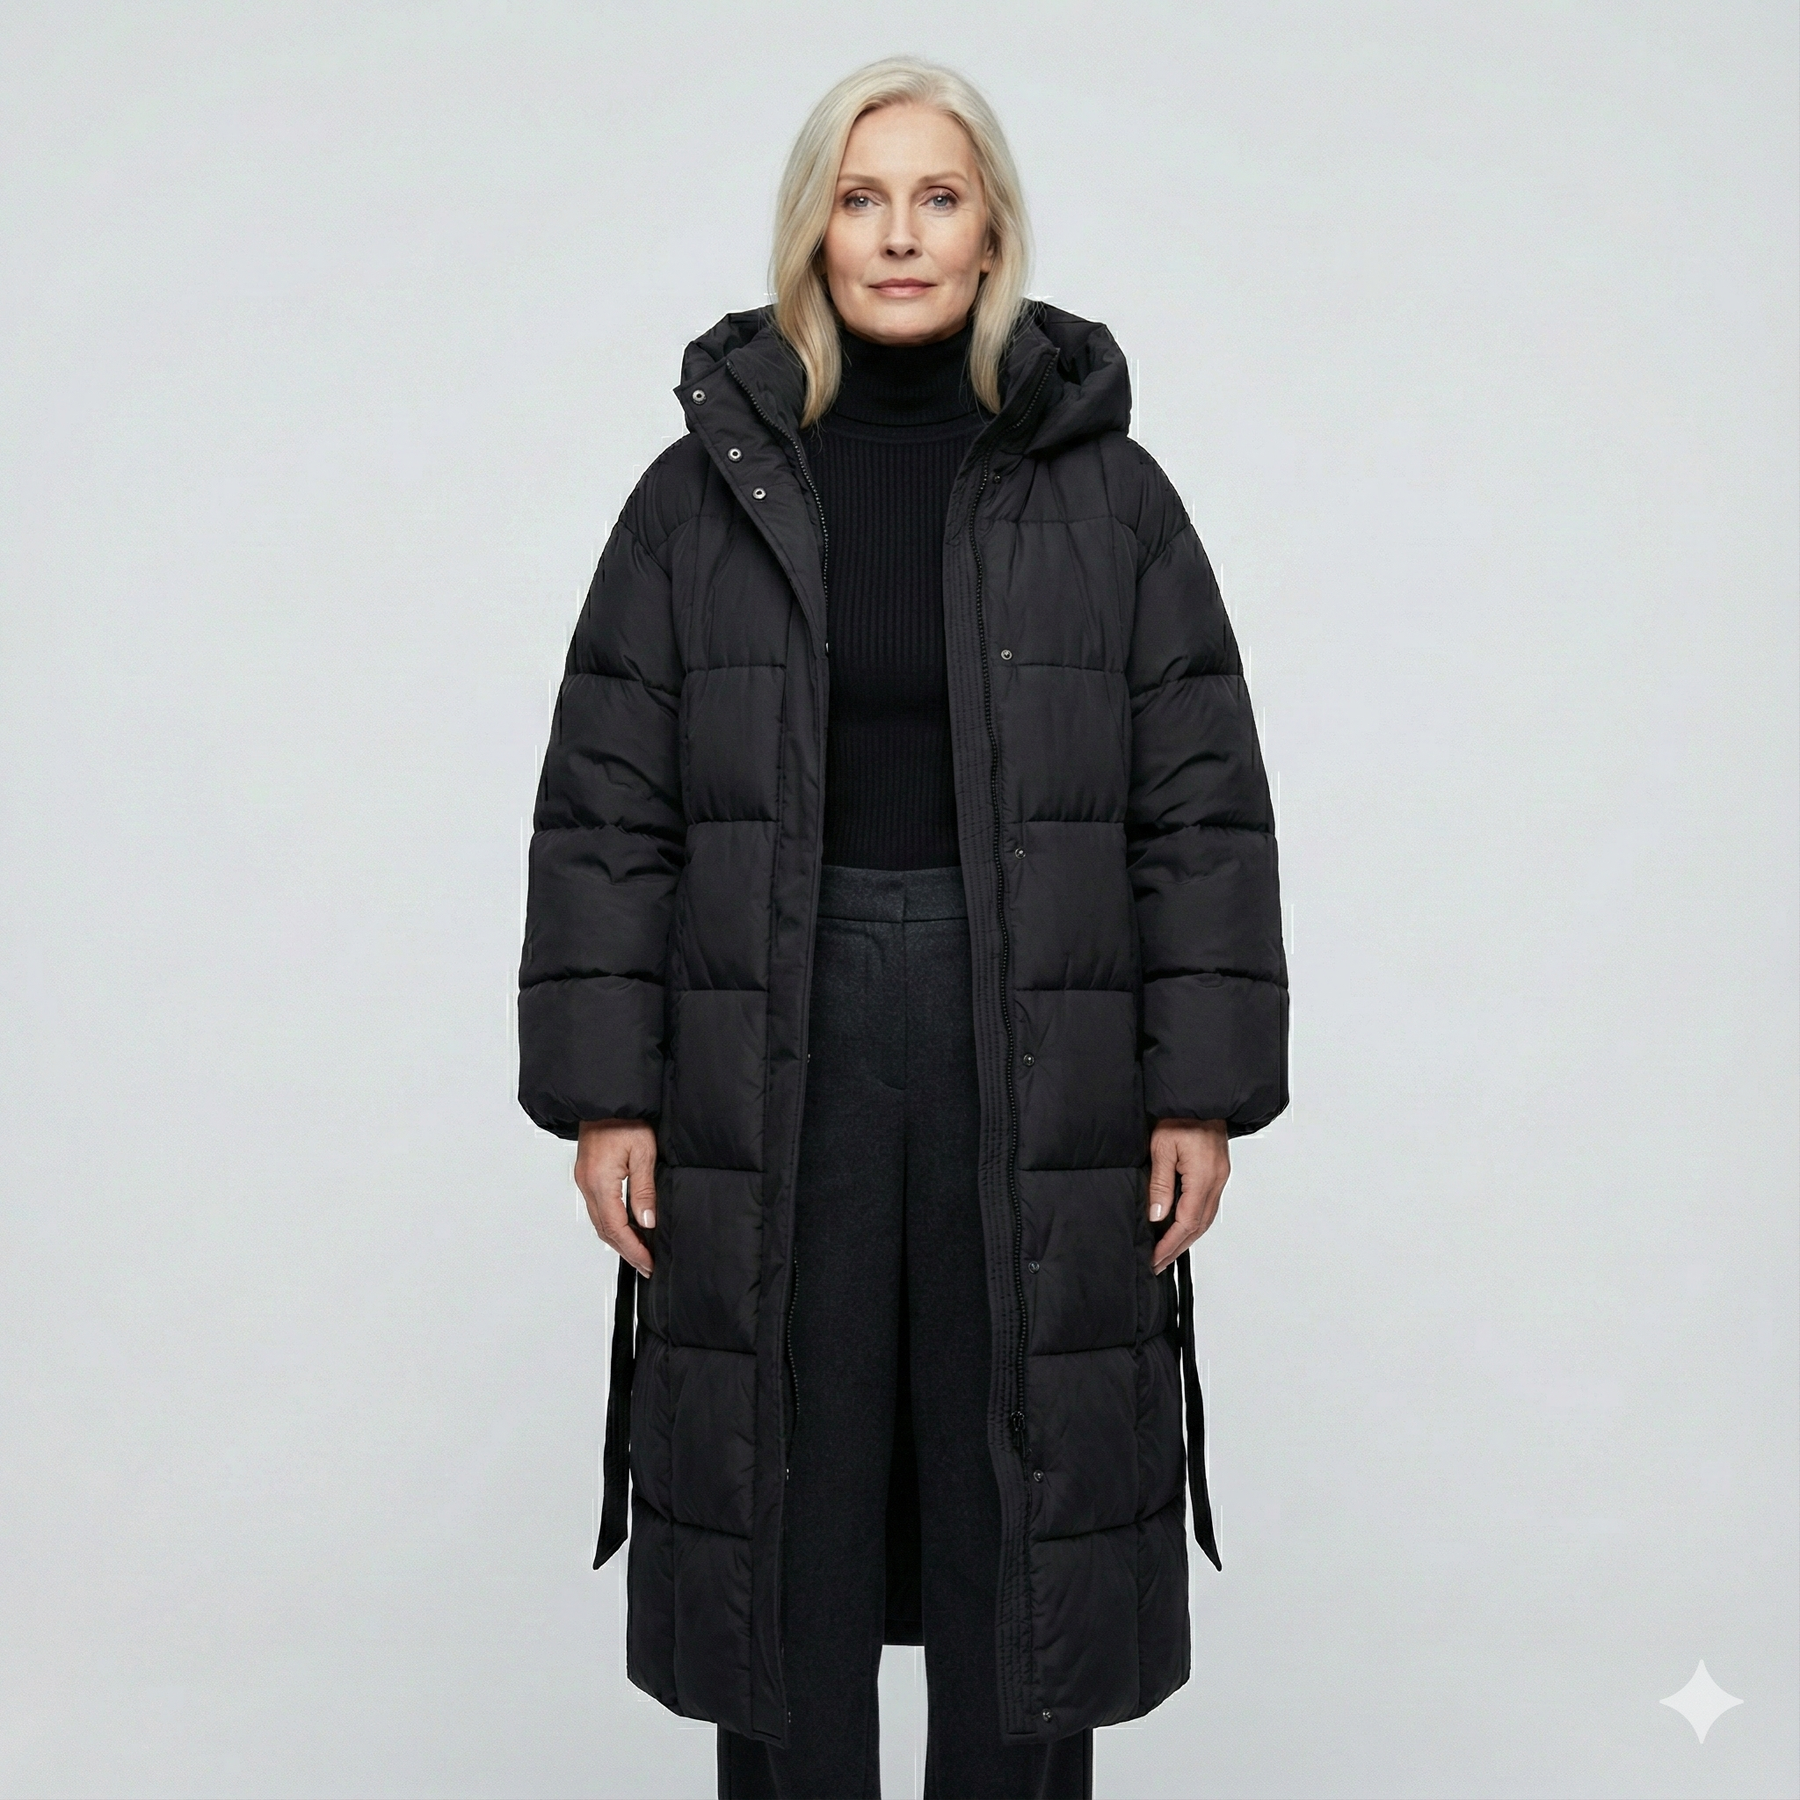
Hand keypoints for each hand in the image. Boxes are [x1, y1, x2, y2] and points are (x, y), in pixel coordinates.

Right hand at [575, 1119, 656, 1276]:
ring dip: (619, 1239)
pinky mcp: (587, 1175)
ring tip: (640, 1252)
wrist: (605, 1098)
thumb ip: (644, 1189)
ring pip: (599, 1221)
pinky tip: (627, 1228)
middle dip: (626, 1251)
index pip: (616, 1227)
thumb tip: (647, 1222)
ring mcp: (584, 1180)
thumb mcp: (643, 1152)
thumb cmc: (624, 1118)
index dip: (633, 1249)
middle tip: (646, 1266)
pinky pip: (598, 1208)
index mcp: (599, 1181)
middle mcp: (587, 1184)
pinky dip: (612, 1224)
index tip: (648, 1263)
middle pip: (604, 1230)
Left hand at [1147, 1118, 1228, 1275]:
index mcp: (1204, 1176)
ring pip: (1205, 1218)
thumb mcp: (1162, 1147)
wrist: (1200, 1096)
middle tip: (1158, 1263)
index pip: (1187, 1222)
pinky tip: (1180, 1228)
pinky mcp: (1217, 1172)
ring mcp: (1220, 1177)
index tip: (1155, 1258)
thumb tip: (1157, 1216)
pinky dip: (1193, 1222)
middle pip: (1199, 1226)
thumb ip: (1160, 1184)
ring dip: (1186, 1237)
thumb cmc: (1180, 1115)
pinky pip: (1207, 1205)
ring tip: (1166, 1252)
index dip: (1170, 1244)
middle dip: (1178, 1248)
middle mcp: (1216, 1180)